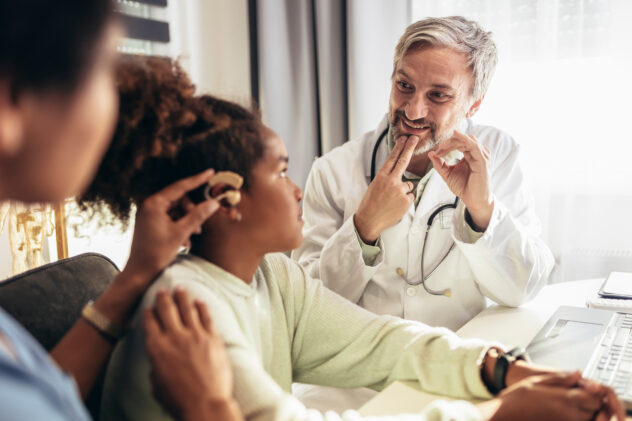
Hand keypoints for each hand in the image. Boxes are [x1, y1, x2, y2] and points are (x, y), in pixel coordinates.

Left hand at [122, 169, 219, 284]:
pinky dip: (180, 226)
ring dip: (188, 221)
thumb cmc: (156, 253)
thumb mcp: (181, 233)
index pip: (180, 187)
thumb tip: (213, 203)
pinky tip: (185, 241)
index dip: (197, 180)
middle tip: (198, 226)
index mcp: (154, 204)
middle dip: (192, 211)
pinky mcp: (151, 223)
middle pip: (179, 199)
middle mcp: (150, 206)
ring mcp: (149, 214)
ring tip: (192, 235)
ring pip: (177, 210)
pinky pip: (171, 218)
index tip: (210, 172)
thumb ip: (198, 215)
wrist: (139, 272)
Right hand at [144, 289, 238, 420]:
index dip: (149, 312)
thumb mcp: (157, 384)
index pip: (150, 322)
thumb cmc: (178, 400)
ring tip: (181, 288)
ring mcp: (195, 335)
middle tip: (163, 290)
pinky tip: (200, 301)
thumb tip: (159, 360)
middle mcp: (175, 337)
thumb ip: (157, 366)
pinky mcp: (213, 338)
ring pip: (187, 308)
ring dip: (182, 296)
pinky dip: (202, 307)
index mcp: (157, 348)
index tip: (149, 307)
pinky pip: (207, 317)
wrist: (205, 404)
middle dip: (164, 297)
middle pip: (167, 309)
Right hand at [354, 135, 418, 242]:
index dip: (399, 147)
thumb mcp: (375, 187)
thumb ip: (386, 178)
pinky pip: (410, 196)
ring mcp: (400, 190)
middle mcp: (391, 181)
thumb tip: (398, 174)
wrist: (370, 220)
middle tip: (414, 138)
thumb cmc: (370, 204)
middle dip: (409, 148)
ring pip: (408, 184)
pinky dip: (405, 200)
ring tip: (392, 201)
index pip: (392, 158)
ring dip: (403, 190)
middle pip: (403, 161)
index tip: (404, 139)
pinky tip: (396, 206)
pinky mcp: (406, 200)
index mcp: (381, 177)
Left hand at [428, 131, 492, 230]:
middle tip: (439, 148)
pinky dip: (464, 140)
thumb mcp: (447, 174)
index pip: (459, 143)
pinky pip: (474, 146)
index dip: (447, 145)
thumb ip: (439, 164)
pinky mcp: (483, 161)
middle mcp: (478, 153)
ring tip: (443, 146)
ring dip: (454, 141)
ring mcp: (482, 156)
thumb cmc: (463, 187)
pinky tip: (456, 136)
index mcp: (470, 155)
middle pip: (463, 140)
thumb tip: (430, 153)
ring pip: (468, 140)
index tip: (436, 153)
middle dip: (450, 142)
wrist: (473, 200)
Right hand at [477, 371, 624, 420]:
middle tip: (580, 394)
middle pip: (595, 409)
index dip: (592, 391)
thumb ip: (560, 378)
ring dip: (586, 411)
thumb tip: (578, 374)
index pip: (594, 397)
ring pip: (589, 418)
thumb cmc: (516, 399)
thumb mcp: (537, 381)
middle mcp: (569, 415)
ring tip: (573, 403)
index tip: (584, 386)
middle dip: (591, 402)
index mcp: (564, 400)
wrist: (503, 416)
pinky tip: (564, 411)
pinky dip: (577, 417)